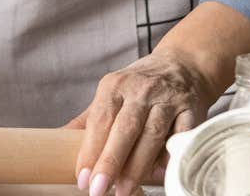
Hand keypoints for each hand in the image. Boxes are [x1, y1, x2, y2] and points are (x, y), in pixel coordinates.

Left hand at [68, 51, 219, 195]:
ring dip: (138, 166)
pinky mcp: (192, 110)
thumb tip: (57, 140)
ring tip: (124, 190)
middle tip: (99, 189)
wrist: (183, 65)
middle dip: (111, 162)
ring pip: (152, 136)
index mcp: (114, 85)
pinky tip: (160, 174)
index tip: (82, 178)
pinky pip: (182, 136)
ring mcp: (168, 99)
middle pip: (125, 129)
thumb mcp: (111, 93)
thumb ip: (88, 119)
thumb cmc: (140, 85)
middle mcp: (141, 90)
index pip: (99, 121)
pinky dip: (171, 156)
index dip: (90, 151)